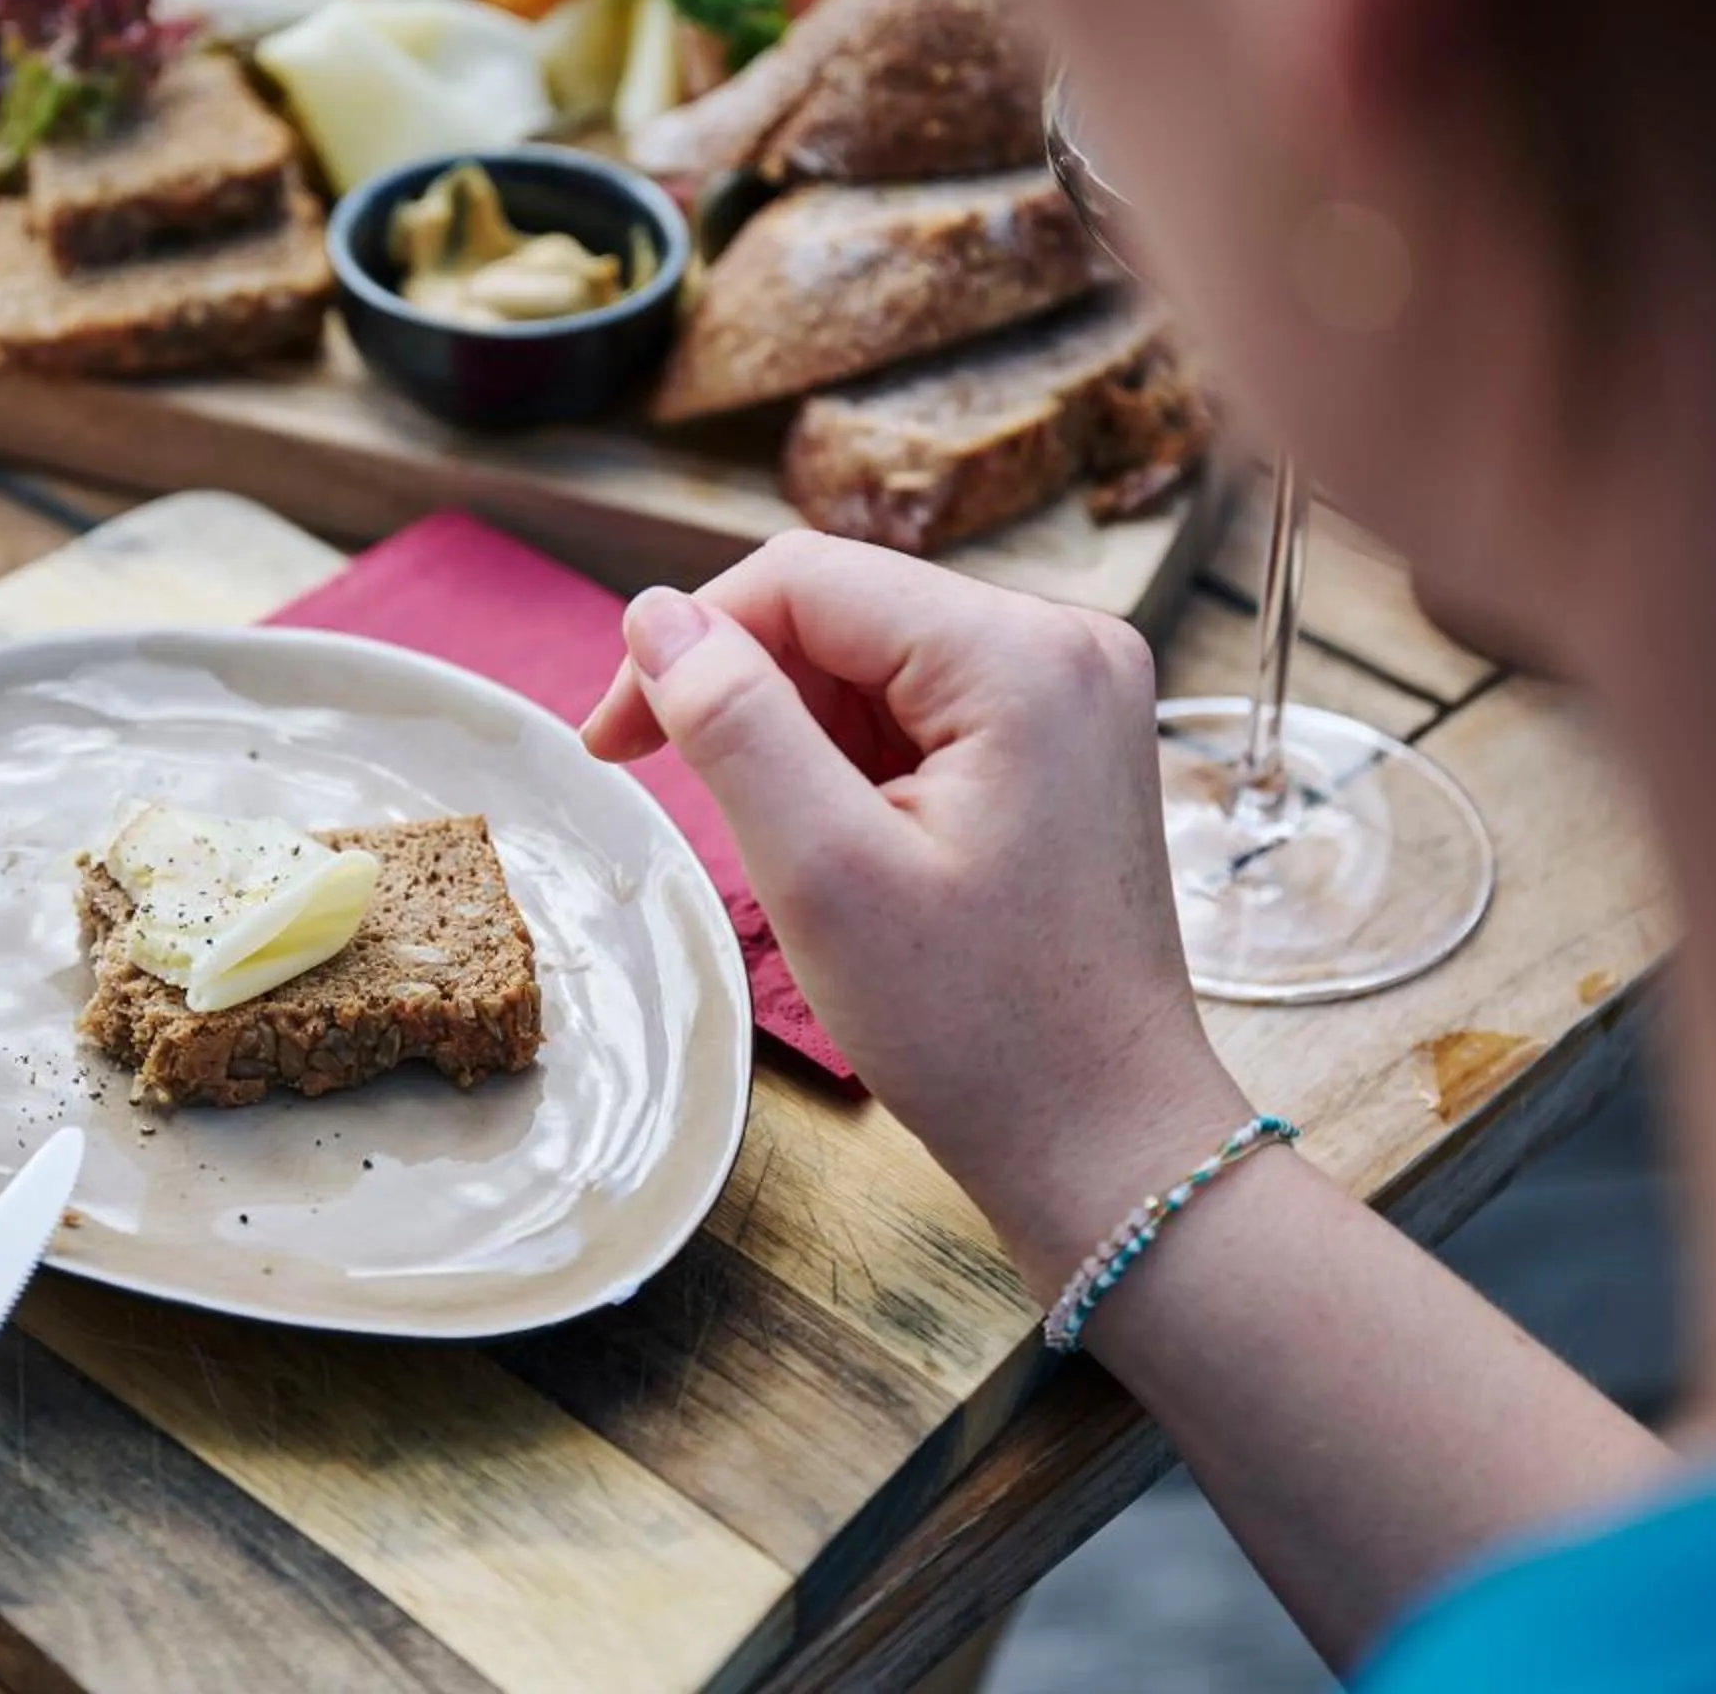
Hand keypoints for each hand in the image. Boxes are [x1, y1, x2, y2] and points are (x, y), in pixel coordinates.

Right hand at [582, 533, 1249, 1272]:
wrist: (1104, 1138)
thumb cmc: (980, 1031)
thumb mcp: (824, 876)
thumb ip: (734, 724)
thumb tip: (652, 613)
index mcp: (1022, 656)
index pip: (804, 577)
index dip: (686, 642)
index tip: (611, 742)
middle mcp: (1066, 644)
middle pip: (841, 607)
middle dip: (742, 690)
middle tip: (676, 793)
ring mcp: (1072, 691)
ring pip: (872, 657)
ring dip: (796, 734)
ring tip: (790, 848)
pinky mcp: (1062, 740)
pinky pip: (919, 705)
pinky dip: (852, 760)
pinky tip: (845, 844)